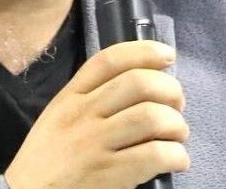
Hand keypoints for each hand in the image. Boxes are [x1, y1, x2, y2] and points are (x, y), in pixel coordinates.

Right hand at [4, 40, 188, 188]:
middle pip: (138, 83)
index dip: (145, 51)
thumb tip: (140, 85)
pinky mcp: (109, 174)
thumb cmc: (47, 162)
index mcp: (69, 98)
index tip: (168, 56)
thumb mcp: (57, 119)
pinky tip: (176, 160)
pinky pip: (155, 154)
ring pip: (151, 116)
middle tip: (177, 106)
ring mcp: (95, 144)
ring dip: (176, 125)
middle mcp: (82, 115)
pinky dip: (176, 155)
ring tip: (177, 136)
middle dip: (170, 90)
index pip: (109, 60)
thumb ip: (88, 100)